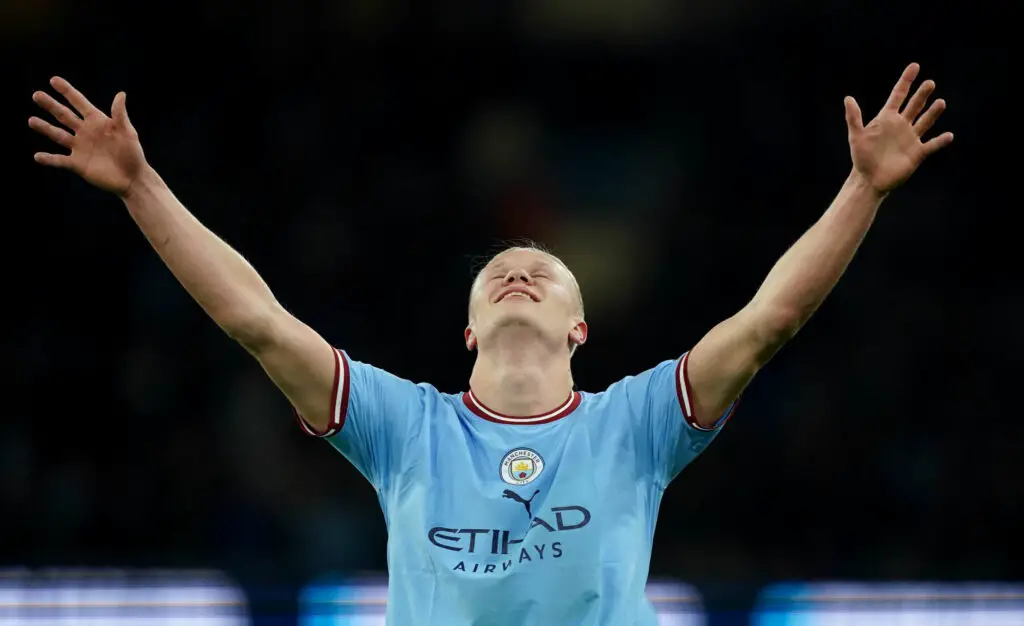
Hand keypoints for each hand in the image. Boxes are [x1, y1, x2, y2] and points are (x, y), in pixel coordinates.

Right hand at [29, 77, 146, 196]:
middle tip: (37, 95)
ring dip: (45, 128)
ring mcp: (79, 148)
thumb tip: (121, 94)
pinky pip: (59, 160)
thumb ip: (120, 115)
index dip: (67, 91)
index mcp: (97, 122)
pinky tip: (38, 156)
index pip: (79, 103)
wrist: (132, 178)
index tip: (54, 80)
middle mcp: (85, 132)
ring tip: (31, 120)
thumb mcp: (128, 132)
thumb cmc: (133, 154)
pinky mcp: (77, 164)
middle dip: (51, 105)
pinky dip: (49, 159)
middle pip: (64, 116)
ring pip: (58, 135)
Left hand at [844, 63, 952, 194]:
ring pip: (925, 121)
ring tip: (940, 102)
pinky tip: (948, 135)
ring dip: (933, 113)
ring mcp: (911, 138)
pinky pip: (932, 145)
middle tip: (929, 83)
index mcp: (887, 118)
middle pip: (914, 105)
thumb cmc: (861, 157)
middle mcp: (901, 125)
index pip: (898, 95)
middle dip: (922, 94)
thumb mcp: (856, 136)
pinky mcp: (917, 153)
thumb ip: (854, 118)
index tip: (915, 66)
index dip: (906, 80)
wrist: (869, 179)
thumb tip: (848, 98)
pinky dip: (940, 141)